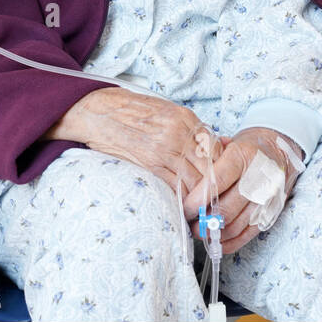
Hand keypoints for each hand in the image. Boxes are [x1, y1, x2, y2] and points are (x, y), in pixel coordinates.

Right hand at [45, 87, 221, 218]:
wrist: (99, 111)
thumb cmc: (132, 112)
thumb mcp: (167, 112)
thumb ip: (189, 130)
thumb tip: (210, 150)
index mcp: (186, 119)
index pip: (216, 149)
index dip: (222, 170)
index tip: (222, 182)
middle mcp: (180, 133)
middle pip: (210, 168)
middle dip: (214, 188)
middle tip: (216, 202)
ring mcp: (165, 149)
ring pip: (195, 181)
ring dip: (199, 198)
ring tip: (202, 209)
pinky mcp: (150, 164)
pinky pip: (175, 186)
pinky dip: (181, 199)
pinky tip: (183, 206)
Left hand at [185, 127, 303, 254]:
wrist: (280, 152)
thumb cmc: (248, 149)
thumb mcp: (228, 143)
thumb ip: (207, 159)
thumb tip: (186, 182)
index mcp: (243, 156)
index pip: (216, 183)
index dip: (197, 200)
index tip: (185, 208)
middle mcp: (258, 178)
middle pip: (225, 209)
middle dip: (203, 221)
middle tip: (190, 223)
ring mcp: (267, 199)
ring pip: (235, 226)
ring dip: (214, 234)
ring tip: (201, 231)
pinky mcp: (272, 214)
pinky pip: (248, 234)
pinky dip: (230, 242)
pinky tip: (217, 241)